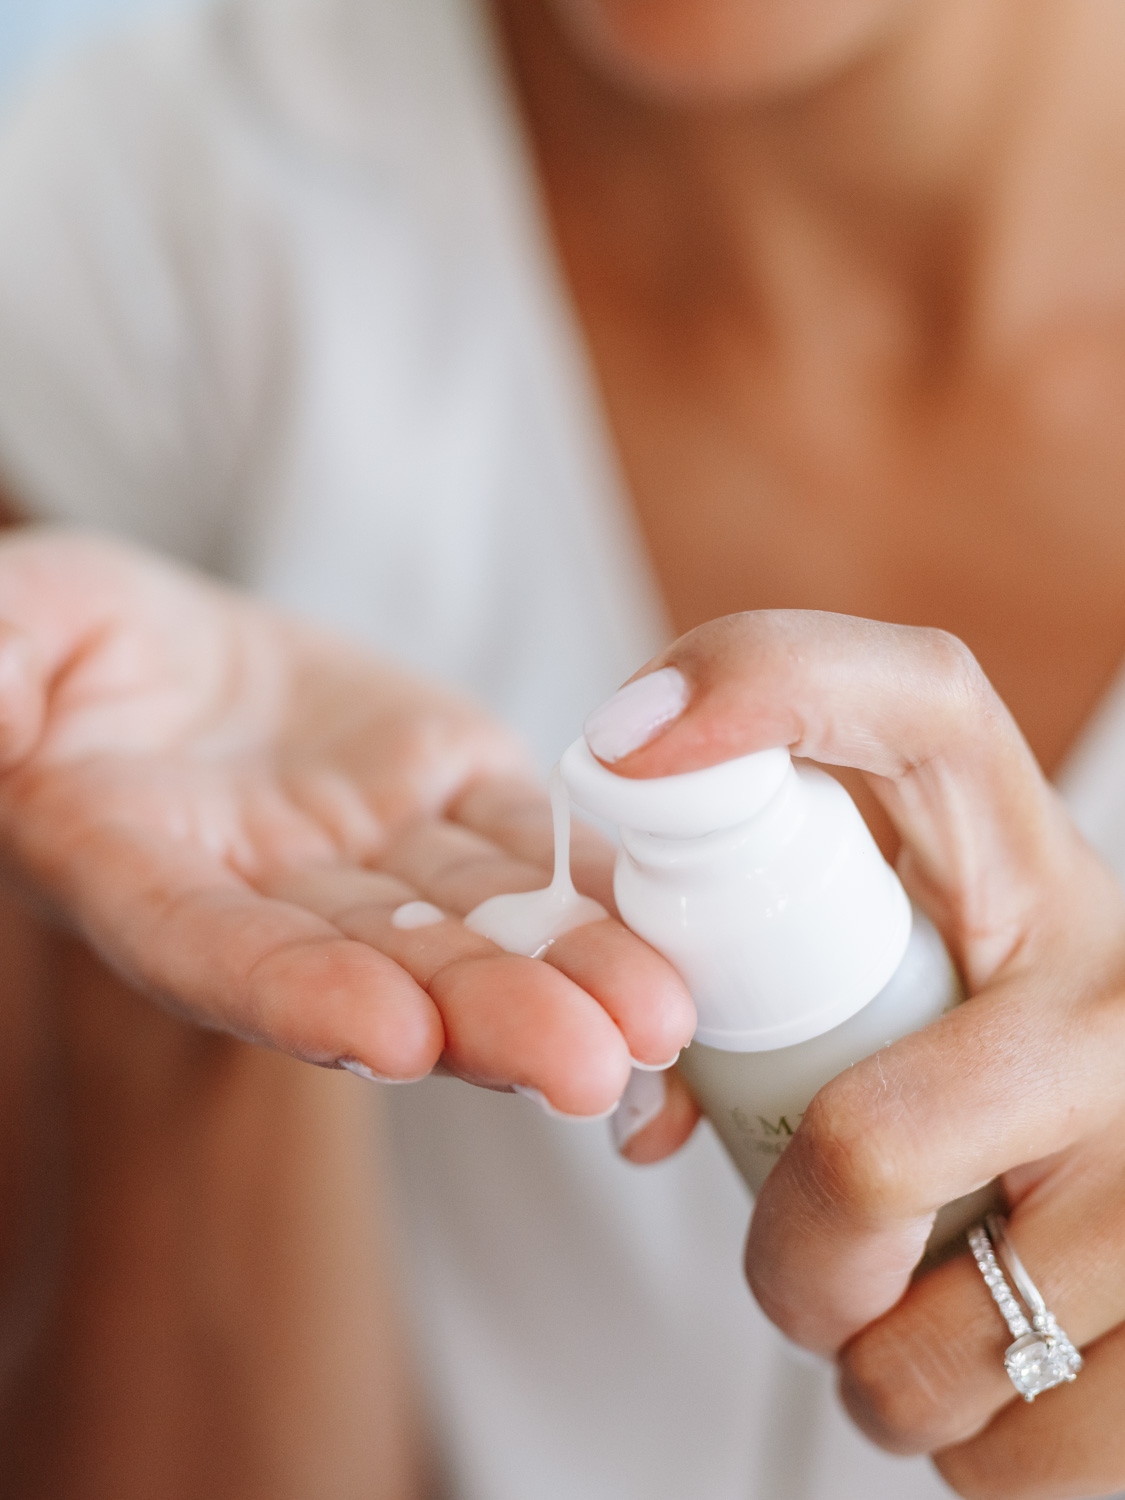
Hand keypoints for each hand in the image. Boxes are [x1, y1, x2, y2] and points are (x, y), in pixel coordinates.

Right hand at [0, 530, 692, 1111]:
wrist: (166, 655)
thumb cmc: (61, 644)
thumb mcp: (14, 630)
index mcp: (143, 879)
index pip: (219, 953)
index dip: (296, 996)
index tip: (389, 1035)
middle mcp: (275, 899)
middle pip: (382, 971)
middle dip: (482, 1018)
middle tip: (588, 1066)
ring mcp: (374, 856)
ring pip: (478, 922)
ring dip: (568, 972)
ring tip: (660, 1021)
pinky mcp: (451, 799)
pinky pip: (531, 840)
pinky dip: (596, 879)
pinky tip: (672, 918)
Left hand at [589, 610, 1124, 1498]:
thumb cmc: (1002, 1071)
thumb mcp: (925, 990)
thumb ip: (771, 998)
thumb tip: (638, 1108)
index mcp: (1027, 876)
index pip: (914, 705)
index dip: (756, 688)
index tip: (623, 745)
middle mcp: (1120, 988)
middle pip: (859, 1151)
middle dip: (793, 1256)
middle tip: (815, 1263)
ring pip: (918, 1342)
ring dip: (876, 1362)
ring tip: (927, 1311)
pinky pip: (1012, 1456)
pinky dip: (967, 1452)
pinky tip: (1007, 1374)